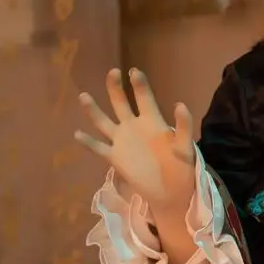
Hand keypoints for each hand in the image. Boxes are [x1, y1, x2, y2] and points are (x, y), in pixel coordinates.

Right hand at [75, 68, 195, 213]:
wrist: (172, 192)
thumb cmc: (181, 168)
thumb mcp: (185, 147)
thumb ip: (183, 126)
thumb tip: (180, 104)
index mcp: (152, 122)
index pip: (144, 99)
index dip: (139, 85)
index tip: (134, 71)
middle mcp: (134, 127)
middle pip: (121, 103)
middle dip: (115, 88)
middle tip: (113, 72)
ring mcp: (122, 141)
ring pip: (104, 122)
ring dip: (93, 110)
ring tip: (83, 95)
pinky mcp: (114, 158)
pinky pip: (98, 147)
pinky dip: (88, 142)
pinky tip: (77, 134)